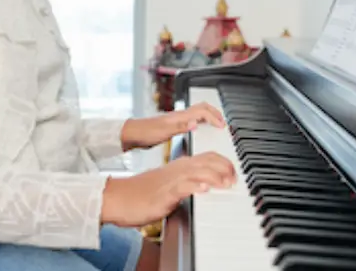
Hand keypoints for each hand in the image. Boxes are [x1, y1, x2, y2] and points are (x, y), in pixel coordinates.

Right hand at [101, 152, 236, 226]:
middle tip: (235, 178)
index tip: (235, 172)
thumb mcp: (170, 185)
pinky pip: (182, 187)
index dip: (224, 162)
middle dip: (225, 168)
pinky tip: (205, 188)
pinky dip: (195, 186)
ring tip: (227, 183)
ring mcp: (171, 180)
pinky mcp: (164, 193)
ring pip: (198, 171)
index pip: (208, 156)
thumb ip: (187, 182)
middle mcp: (178, 168)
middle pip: (207, 161)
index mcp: (181, 165)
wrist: (120, 198)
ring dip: (215, 176)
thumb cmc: (144, 193)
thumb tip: (204, 186)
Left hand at [121, 102, 226, 149]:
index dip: (214, 118)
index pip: (202, 112)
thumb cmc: (146, 133)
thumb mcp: (164, 132)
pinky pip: (193, 118)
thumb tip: (196, 123)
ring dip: (210, 115)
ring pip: (198, 111)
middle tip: (223, 121)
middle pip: (202, 107)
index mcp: (180, 116)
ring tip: (217, 123)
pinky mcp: (174, 124)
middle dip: (215, 112)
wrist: (133, 134)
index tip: (222, 126)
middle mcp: (180, 115)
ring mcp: (177, 118)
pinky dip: (202, 120)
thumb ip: (181, 127)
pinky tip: (200, 127)